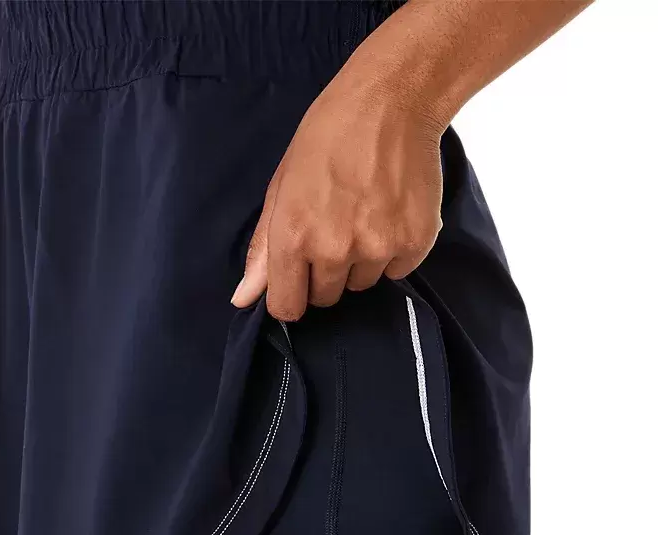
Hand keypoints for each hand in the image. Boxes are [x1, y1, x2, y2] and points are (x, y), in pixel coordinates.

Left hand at [231, 58, 445, 321]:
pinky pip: (397, 270)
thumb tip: (242, 299)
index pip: (288, 307)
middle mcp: (335, 250)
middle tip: (335, 226)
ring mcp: (378, 249)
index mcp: (294, 237)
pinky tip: (389, 212)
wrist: (390, 103)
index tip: (299, 279)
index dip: (292, 296)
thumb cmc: (327, 138)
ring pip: (363, 283)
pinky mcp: (415, 243)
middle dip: (326, 273)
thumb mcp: (281, 187)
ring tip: (365, 213)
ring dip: (361, 261)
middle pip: (327, 298)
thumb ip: (263, 249)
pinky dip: (393, 249)